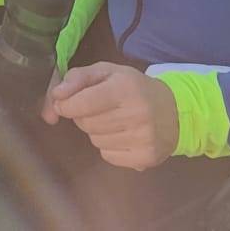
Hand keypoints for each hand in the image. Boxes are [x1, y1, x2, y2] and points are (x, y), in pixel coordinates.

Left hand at [44, 62, 179, 169]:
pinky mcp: (146, 158)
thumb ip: (77, 78)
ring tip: (114, 120)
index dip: (66, 105)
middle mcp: (136, 114)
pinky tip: (123, 135)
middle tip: (99, 108)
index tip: (62, 104)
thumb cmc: (134, 87)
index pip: (83, 102)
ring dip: (96, 131)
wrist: (174, 110)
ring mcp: (143, 138)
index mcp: (125, 88)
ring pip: (95, 140)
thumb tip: (55, 96)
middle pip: (86, 123)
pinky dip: (108, 147)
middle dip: (83, 116)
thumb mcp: (107, 71)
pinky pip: (107, 156)